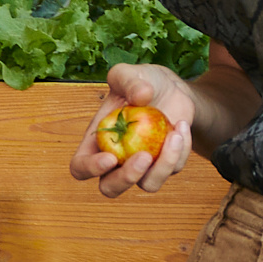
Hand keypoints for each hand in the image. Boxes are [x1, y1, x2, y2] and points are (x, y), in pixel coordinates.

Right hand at [72, 61, 195, 196]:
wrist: (170, 89)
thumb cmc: (141, 82)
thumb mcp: (129, 73)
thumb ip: (129, 80)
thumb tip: (141, 97)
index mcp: (96, 141)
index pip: (80, 166)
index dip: (90, 169)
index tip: (110, 158)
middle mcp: (116, 160)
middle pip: (110, 188)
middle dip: (126, 179)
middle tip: (144, 157)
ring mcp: (142, 166)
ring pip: (147, 185)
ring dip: (163, 165)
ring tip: (174, 134)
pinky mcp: (165, 164)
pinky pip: (173, 169)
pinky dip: (181, 151)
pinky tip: (181, 126)